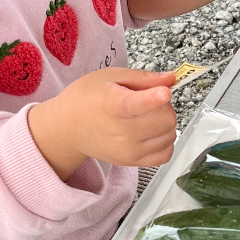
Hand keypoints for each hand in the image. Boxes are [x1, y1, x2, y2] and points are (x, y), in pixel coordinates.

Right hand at [28, 68, 176, 178]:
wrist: (68, 128)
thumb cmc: (87, 98)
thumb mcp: (111, 77)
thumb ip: (143, 78)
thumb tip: (171, 79)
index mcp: (111, 104)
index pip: (134, 105)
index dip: (153, 98)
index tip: (165, 92)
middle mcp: (120, 131)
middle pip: (165, 118)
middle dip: (165, 106)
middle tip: (151, 101)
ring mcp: (127, 150)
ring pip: (169, 134)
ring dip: (166, 123)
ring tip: (147, 116)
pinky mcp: (132, 162)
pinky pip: (166, 154)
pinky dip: (165, 141)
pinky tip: (153, 132)